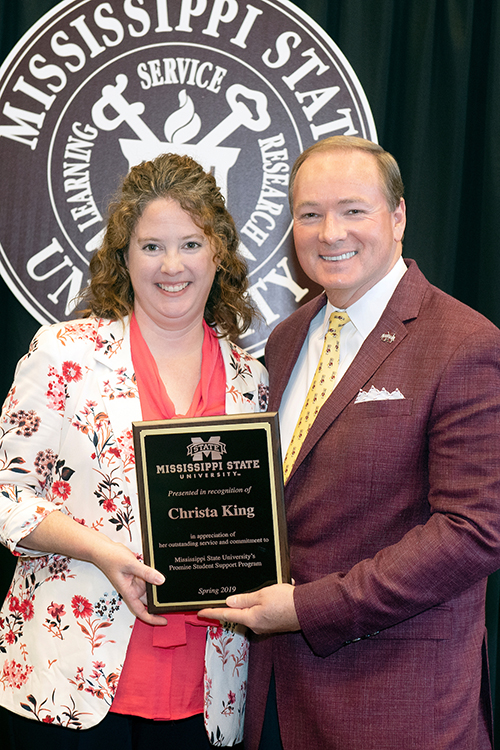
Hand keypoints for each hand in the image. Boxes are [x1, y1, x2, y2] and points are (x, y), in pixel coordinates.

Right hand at [21, 511, 166, 625]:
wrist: (103, 548)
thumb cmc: (110, 558)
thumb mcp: (130, 564)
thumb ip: (146, 572)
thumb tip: (161, 580)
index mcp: (128, 592)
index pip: (141, 611)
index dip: (152, 618)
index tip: (164, 621)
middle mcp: (132, 589)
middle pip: (148, 600)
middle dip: (158, 602)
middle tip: (174, 600)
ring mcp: (134, 581)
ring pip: (149, 588)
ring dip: (157, 587)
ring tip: (172, 586)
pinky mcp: (136, 573)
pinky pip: (148, 577)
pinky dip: (155, 576)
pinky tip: (162, 572)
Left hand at [198, 583, 299, 633]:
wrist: (308, 611)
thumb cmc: (286, 601)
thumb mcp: (263, 594)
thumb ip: (245, 599)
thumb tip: (229, 602)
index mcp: (251, 618)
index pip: (226, 615)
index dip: (212, 612)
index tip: (199, 612)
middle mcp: (256, 626)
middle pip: (238, 616)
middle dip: (230, 607)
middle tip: (219, 600)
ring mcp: (266, 626)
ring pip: (250, 614)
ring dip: (247, 605)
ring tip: (245, 595)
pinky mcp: (274, 624)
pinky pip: (261, 614)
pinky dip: (258, 606)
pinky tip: (265, 597)